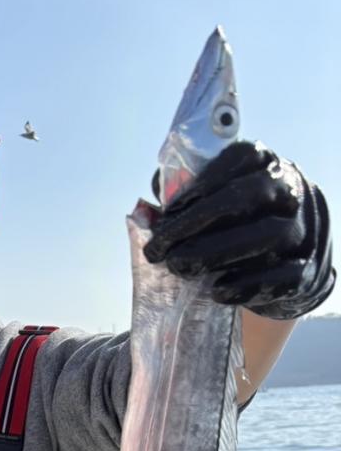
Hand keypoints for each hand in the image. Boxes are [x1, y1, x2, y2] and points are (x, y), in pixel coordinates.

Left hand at [144, 142, 334, 319]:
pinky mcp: (301, 270)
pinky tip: (217, 292)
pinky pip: (278, 277)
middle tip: (160, 248)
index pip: (240, 158)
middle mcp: (288, 193)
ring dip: (215, 254)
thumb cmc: (241, 223)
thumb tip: (148, 205)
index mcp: (265, 166)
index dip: (202, 181)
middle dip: (196, 222)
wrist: (289, 256)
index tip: (169, 209)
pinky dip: (245, 286)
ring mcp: (298, 231)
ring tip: (178, 268)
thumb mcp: (221, 200)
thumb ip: (188, 196)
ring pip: (265, 236)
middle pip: (247, 197)